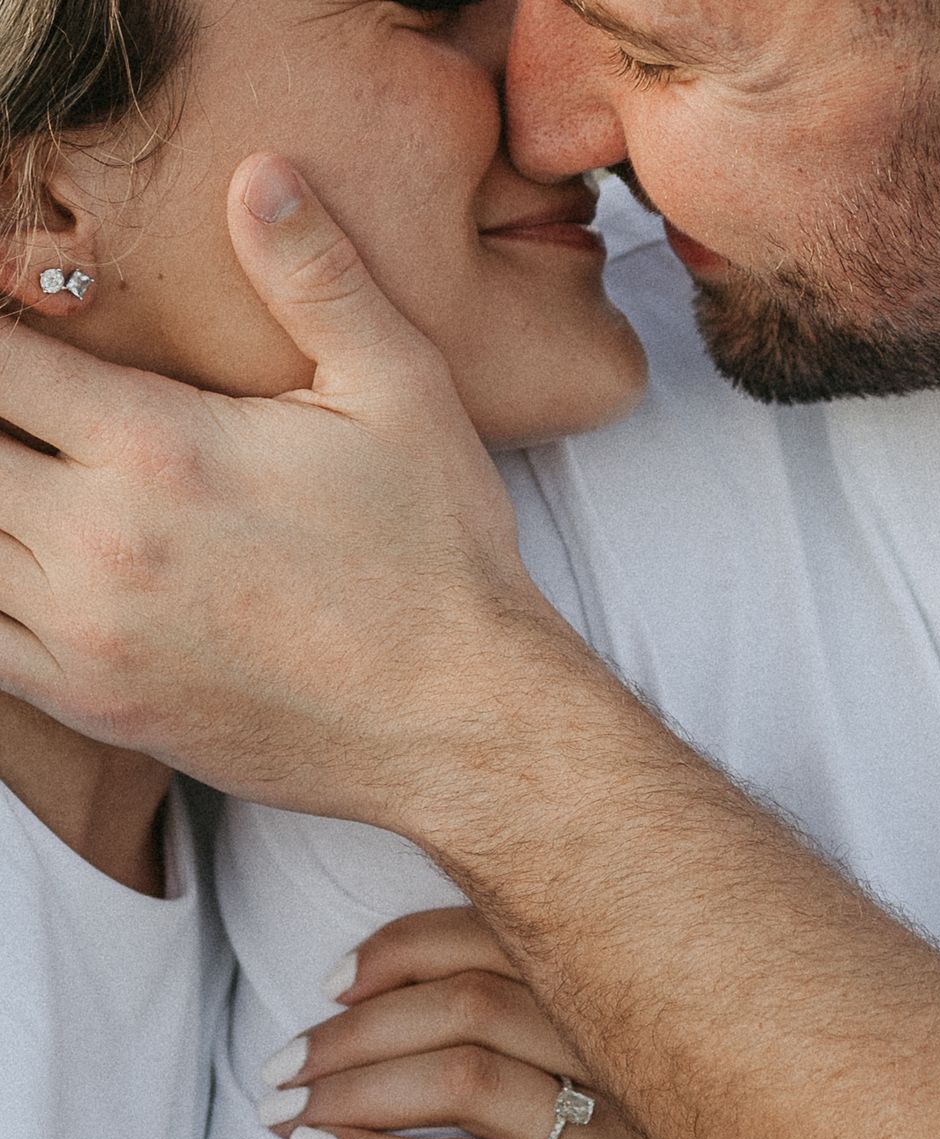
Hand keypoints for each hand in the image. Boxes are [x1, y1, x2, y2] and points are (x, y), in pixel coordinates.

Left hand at [0, 155, 555, 822]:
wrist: (454, 723)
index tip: (17, 327)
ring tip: (28, 473)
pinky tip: (22, 560)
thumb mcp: (402, 394)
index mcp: (158, 447)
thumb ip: (319, 278)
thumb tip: (261, 173)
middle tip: (29, 404)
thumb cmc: (437, 560)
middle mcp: (100, 542)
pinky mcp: (96, 705)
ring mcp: (88, 634)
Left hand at [261, 907, 784, 1138]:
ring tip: (284, 1115)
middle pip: (476, 1002)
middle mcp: (647, 1065)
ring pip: (466, 1077)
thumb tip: (395, 987)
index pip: (511, 937)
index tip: (333, 981)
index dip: (406, 946)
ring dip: (351, 1087)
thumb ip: (539, 1042)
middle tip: (283, 1064)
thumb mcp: (612, 1106)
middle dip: (358, 1026)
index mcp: (636, 1016)